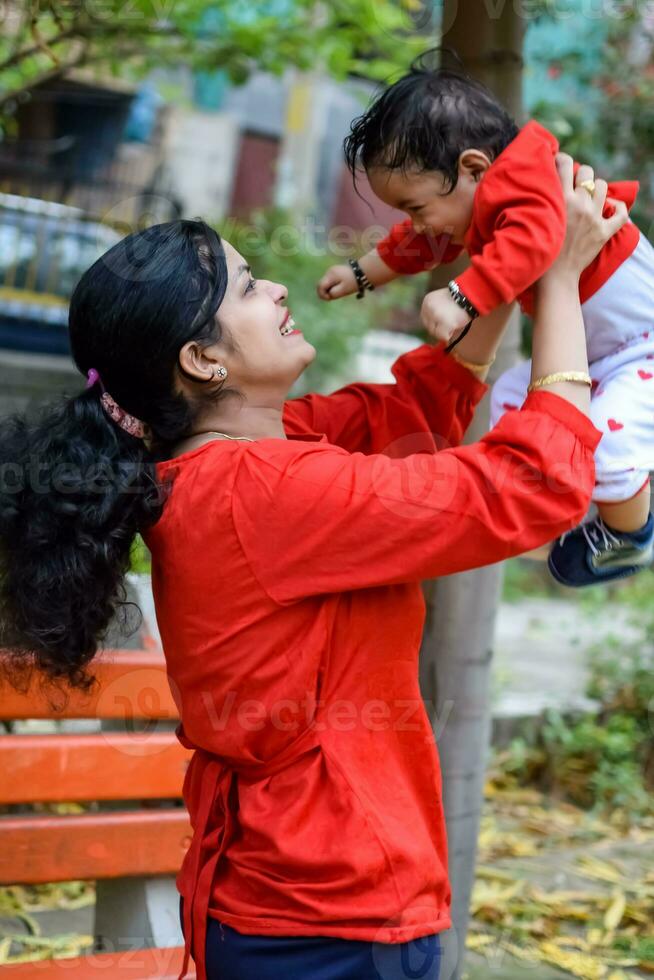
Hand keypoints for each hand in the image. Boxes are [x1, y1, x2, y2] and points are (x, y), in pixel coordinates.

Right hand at [317, 264, 357, 300]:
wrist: (362, 272)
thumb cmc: (353, 282)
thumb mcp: (343, 290)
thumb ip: (333, 293)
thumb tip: (327, 295)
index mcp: (330, 276)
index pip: (320, 286)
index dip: (322, 294)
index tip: (329, 299)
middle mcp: (328, 271)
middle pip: (320, 284)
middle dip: (324, 292)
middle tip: (332, 298)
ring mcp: (331, 270)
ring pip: (324, 282)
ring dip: (328, 289)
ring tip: (336, 292)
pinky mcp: (334, 270)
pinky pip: (328, 280)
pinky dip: (330, 285)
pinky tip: (338, 287)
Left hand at [420, 287, 470, 343]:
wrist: (471, 295)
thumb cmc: (459, 299)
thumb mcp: (441, 301)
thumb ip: (435, 311)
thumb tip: (433, 328)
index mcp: (427, 301)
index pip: (425, 319)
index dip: (435, 323)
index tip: (444, 320)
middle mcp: (428, 308)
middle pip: (429, 328)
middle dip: (439, 328)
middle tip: (451, 321)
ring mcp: (435, 316)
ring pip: (435, 333)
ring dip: (445, 331)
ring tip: (454, 321)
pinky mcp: (444, 323)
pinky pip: (443, 337)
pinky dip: (449, 335)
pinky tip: (455, 325)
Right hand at [549, 154, 628, 278]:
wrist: (553, 279)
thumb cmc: (537, 251)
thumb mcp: (533, 219)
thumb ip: (539, 200)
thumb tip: (540, 183)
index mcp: (560, 199)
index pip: (564, 164)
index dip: (561, 159)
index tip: (558, 163)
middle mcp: (579, 204)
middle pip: (587, 172)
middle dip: (580, 174)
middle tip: (574, 184)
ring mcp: (594, 218)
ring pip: (602, 186)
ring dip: (596, 188)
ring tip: (588, 197)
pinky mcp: (604, 232)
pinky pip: (620, 213)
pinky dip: (617, 208)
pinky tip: (609, 208)